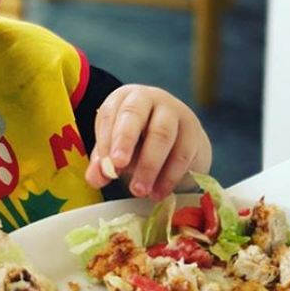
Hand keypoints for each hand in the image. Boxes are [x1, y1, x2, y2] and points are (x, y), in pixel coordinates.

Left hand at [85, 84, 211, 200]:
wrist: (179, 144)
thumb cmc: (140, 143)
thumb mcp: (116, 149)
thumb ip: (103, 162)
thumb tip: (96, 178)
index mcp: (124, 98)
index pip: (110, 113)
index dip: (105, 139)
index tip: (106, 164)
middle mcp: (150, 98)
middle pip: (134, 114)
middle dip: (124, 141)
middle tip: (117, 167)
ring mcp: (175, 112)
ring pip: (162, 134)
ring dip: (148, 166)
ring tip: (138, 190)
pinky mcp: (193, 131)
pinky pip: (181, 153)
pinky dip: (168, 177)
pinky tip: (157, 193)